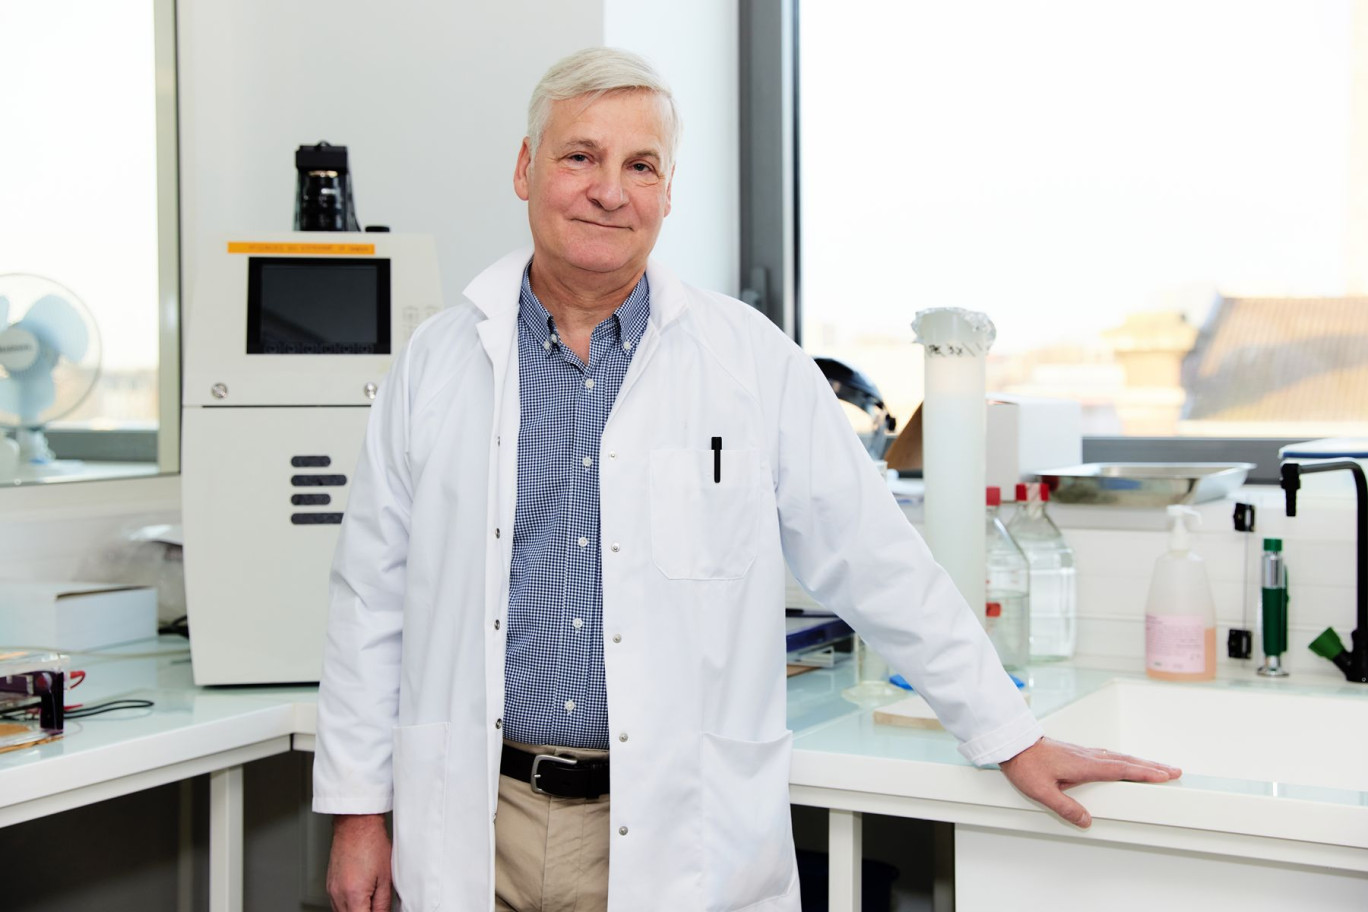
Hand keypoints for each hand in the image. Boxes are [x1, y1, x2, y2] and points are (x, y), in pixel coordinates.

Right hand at [327, 814, 392, 910]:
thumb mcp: (386, 878)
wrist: (356, 824)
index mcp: (353, 896)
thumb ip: (383, 904)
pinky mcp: (330, 885)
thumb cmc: (371, 843)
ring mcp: (332, 890)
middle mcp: (338, 895)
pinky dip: (349, 905)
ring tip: (371, 900)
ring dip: (357, 910)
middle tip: (377, 906)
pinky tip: (361, 897)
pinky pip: (338, 904)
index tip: (381, 911)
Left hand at [998, 737, 1180, 828]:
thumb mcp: (1042, 791)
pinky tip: (1126, 762)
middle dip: (1152, 766)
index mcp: (1084, 765)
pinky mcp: (1078, 752)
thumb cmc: (1026, 764)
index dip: (1144, 772)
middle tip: (1174, 770)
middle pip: (1127, 761)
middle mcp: (1088, 756)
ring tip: (1158, 768)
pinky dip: (1124, 759)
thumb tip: (1087, 821)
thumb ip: (1065, 808)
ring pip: (1119, 757)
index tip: (1165, 775)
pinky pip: (1109, 755)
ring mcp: (1084, 753)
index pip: (1121, 769)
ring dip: (1140, 762)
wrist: (1013, 744)